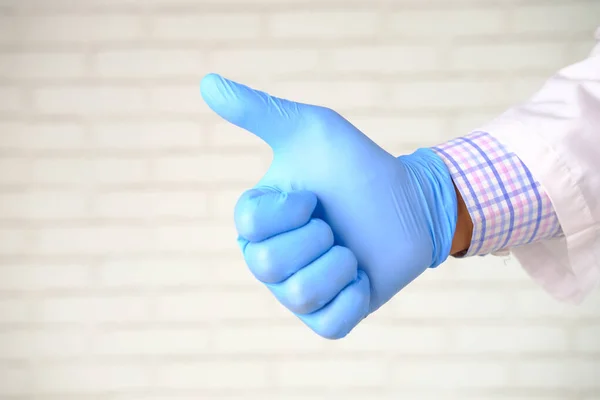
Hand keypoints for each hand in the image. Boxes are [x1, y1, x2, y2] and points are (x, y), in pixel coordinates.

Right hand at [201, 74, 457, 338]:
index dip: (290, 208)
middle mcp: (269, 261)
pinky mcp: (331, 319)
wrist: (410, 201)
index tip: (316, 195)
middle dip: (317, 235)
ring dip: (339, 262)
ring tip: (351, 249)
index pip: (249, 226)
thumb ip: (258, 111)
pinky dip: (353, 297)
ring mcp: (298, 295)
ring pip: (300, 294)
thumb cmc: (356, 166)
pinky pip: (331, 325)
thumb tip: (206, 83)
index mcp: (257, 223)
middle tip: (335, 224)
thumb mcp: (310, 130)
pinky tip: (361, 275)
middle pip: (269, 264)